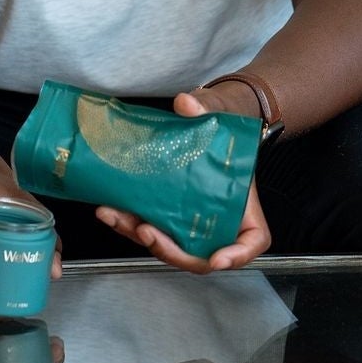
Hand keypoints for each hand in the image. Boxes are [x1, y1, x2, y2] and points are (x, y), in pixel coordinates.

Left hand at [94, 89, 271, 273]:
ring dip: (138, 236)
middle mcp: (215, 219)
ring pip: (168, 244)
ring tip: (116, 216)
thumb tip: (187, 104)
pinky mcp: (166, 213)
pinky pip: (149, 227)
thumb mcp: (221, 111)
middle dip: (171, 250)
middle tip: (147, 232)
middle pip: (200, 254)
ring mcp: (189, 220)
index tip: (218, 259)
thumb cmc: (223, 122)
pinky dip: (129, 223)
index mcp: (242, 205)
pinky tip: (111, 209)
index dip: (237, 256)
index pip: (251, 242)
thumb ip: (207, 107)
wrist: (204, 119)